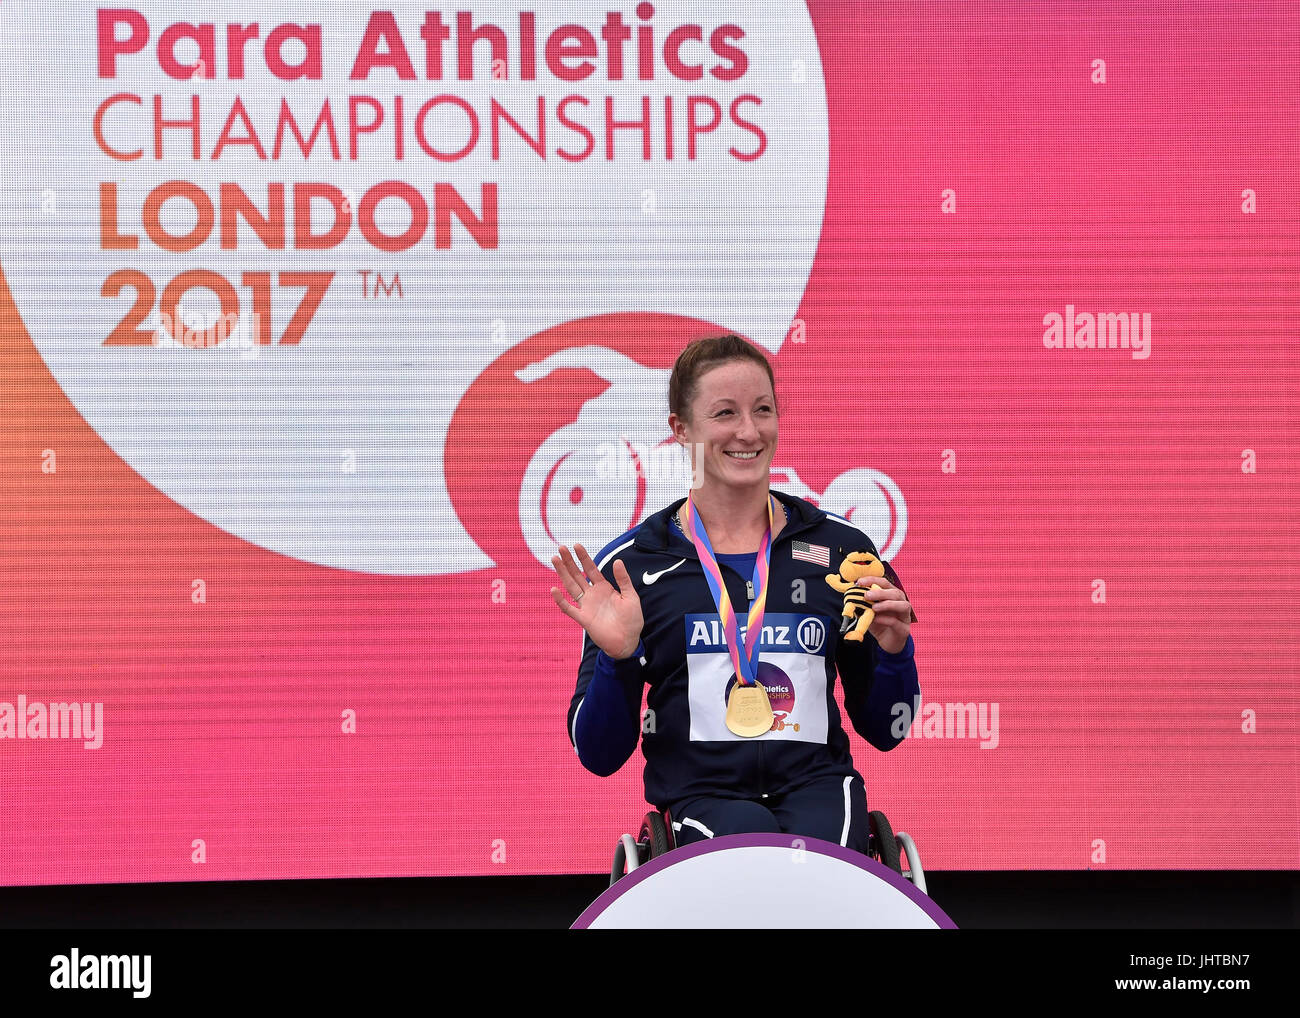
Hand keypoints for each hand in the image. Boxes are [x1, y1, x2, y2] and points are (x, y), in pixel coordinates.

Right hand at [550, 543, 643, 659]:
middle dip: (569, 562)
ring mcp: (586, 606)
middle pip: (577, 575)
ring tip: (555, 560)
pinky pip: (569, 608)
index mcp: (604, 588)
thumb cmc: (632, 620)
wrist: (628, 642)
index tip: (576, 545)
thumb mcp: (631, 597)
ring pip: (571, 587)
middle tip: (560, 548)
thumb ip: (623, 580)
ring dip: (562, 574)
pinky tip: (554, 589)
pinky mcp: (583, 619)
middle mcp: (592, 595)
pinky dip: (561, 600)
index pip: (591, 569)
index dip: (583, 557)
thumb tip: (618, 561)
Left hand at [857, 576, 911, 653]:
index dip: (873, 580)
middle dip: (880, 592)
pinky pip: (897, 622)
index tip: (860, 582)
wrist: (887, 643)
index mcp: (892, 596)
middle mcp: (901, 603)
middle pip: (896, 593)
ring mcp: (905, 617)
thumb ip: (863, 604)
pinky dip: (885, 619)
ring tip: (873, 607)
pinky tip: (875, 619)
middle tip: (866, 595)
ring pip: (903, 605)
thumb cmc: (879, 624)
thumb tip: (851, 597)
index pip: (885, 583)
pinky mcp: (904, 630)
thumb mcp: (869, 612)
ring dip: (888, 604)